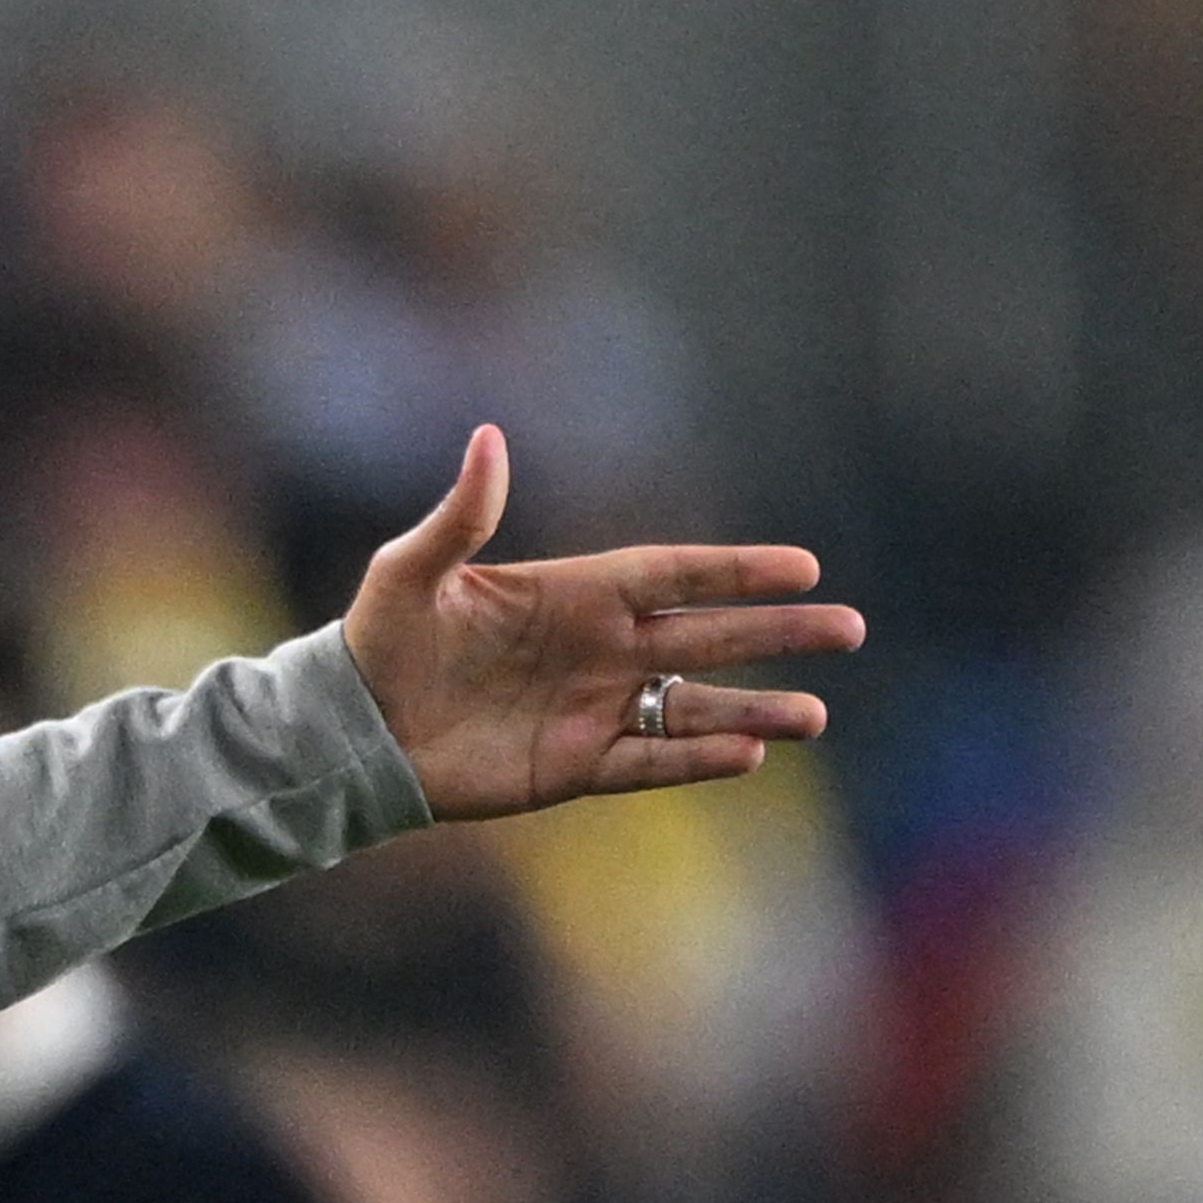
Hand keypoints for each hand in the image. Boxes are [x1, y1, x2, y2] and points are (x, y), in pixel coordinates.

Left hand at [338, 426, 859, 819]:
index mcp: (573, 593)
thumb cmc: (376, 642)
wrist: (351, 731)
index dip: (735, 571)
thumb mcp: (409, 572)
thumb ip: (461, 514)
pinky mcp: (573, 767)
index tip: (804, 567)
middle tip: (850, 629)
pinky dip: (695, 759)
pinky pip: (649, 762)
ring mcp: (592, 709)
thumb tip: (489, 435)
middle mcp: (597, 649)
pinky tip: (749, 754)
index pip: (672, 575)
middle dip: (777, 633)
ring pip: (692, 706)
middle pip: (707, 637)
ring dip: (754, 709)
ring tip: (816, 715)